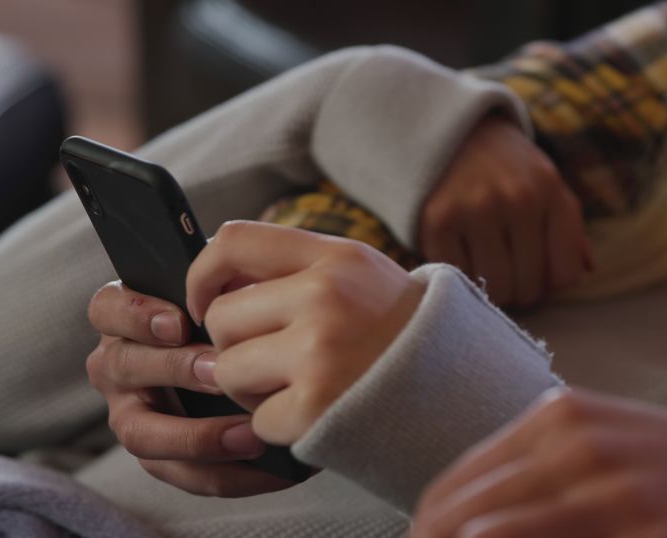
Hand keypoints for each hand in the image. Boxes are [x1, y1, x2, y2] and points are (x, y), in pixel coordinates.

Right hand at [86, 281, 290, 496]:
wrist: (254, 362)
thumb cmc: (236, 317)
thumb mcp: (229, 294)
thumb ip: (225, 286)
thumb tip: (244, 282)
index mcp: (125, 319)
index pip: (108, 308)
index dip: (137, 315)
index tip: (179, 322)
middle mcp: (118, 366)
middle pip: (124, 368)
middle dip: (175, 370)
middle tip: (223, 372)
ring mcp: (131, 413)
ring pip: (141, 433)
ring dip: (197, 437)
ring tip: (251, 435)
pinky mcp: (157, 456)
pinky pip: (179, 473)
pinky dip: (224, 475)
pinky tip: (268, 470)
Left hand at [186, 220, 425, 444]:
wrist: (464, 390)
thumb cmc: (401, 333)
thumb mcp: (363, 278)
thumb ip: (296, 270)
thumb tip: (214, 287)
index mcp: (337, 257)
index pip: (232, 242)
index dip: (202, 276)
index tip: (206, 304)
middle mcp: (326, 297)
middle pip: (221, 318)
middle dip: (234, 347)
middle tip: (274, 362)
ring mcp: (320, 352)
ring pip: (228, 371)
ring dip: (250, 389)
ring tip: (296, 388)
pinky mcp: (317, 408)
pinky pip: (257, 419)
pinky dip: (278, 426)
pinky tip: (316, 415)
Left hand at [413, 388, 666, 537]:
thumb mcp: (614, 441)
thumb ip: (544, 461)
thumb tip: (463, 516)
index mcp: (563, 415)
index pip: (458, 482)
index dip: (427, 529)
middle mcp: (580, 442)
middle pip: (463, 516)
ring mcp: (617, 488)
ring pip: (495, 535)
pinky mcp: (653, 530)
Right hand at [419, 115, 591, 307]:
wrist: (452, 133)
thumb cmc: (507, 171)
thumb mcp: (547, 186)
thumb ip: (570, 230)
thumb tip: (588, 269)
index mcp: (551, 191)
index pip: (566, 274)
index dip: (551, 283)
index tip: (536, 272)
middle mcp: (519, 198)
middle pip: (529, 288)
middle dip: (520, 289)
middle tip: (506, 271)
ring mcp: (477, 209)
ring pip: (494, 289)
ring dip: (490, 289)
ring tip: (484, 267)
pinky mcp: (439, 220)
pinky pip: (458, 279)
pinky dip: (460, 279)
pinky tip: (460, 259)